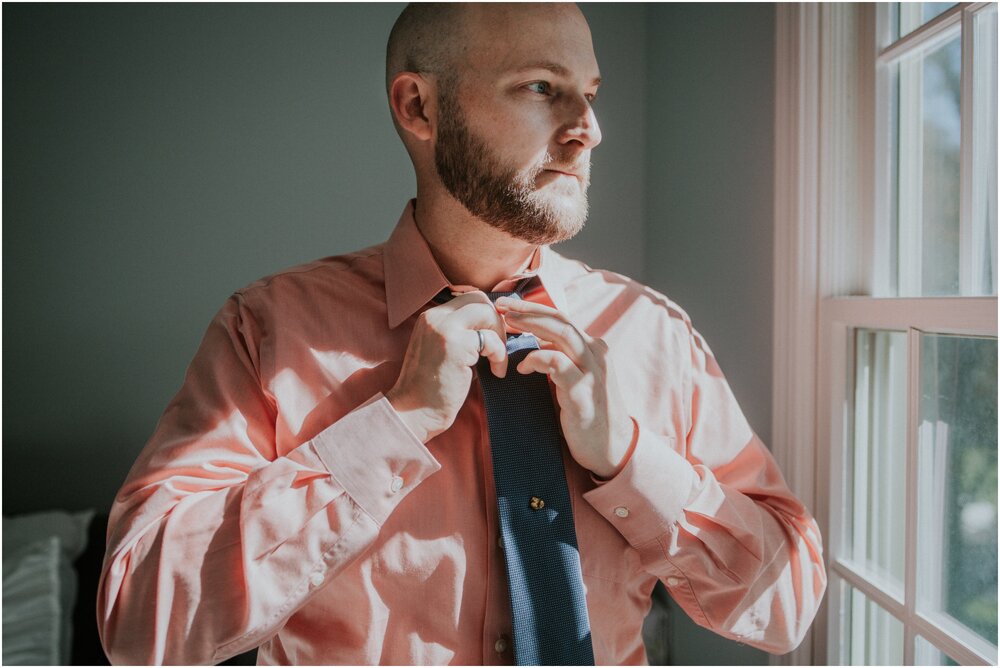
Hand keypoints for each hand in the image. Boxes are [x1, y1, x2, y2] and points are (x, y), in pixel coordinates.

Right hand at [387, 292, 507, 442]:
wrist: (415, 411)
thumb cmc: (432, 388)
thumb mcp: (444, 350)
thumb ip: (462, 333)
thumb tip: (493, 324)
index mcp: (431, 317)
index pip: (469, 298)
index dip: (487, 315)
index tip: (494, 336)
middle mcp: (435, 317)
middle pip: (480, 300)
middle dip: (497, 322)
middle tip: (498, 347)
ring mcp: (445, 329)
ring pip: (488, 313)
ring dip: (500, 338)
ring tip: (497, 361)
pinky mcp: (456, 345)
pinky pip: (491, 340)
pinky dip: (500, 356)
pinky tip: (496, 372)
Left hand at [495, 297, 632, 477]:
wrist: (613, 448)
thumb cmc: (589, 413)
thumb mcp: (578, 378)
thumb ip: (563, 357)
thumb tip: (538, 340)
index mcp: (593, 349)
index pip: (562, 318)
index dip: (534, 308)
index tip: (508, 305)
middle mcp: (596, 354)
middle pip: (560, 320)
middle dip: (528, 310)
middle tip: (501, 305)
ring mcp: (593, 371)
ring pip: (562, 334)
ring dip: (531, 325)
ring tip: (507, 325)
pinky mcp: (584, 391)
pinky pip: (558, 364)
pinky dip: (537, 359)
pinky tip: (522, 367)